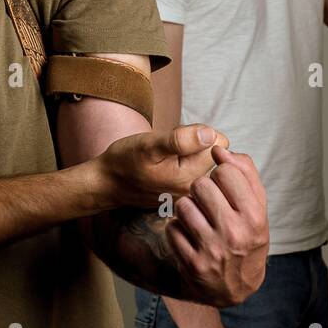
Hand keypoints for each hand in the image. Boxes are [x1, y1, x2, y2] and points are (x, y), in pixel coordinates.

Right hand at [96, 123, 230, 208]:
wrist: (108, 183)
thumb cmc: (125, 161)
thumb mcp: (149, 146)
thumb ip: (180, 140)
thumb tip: (211, 135)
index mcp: (191, 178)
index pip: (219, 143)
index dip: (199, 134)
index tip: (176, 142)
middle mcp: (196, 189)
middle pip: (216, 152)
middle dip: (197, 144)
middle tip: (170, 151)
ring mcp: (191, 193)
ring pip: (207, 159)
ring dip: (191, 153)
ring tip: (167, 159)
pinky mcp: (186, 194)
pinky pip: (198, 169)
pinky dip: (186, 163)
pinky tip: (168, 168)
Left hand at [166, 146, 269, 305]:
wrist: (235, 288)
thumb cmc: (247, 238)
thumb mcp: (257, 208)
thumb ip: (245, 173)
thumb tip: (220, 149)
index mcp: (255, 217)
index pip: (226, 172)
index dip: (221, 173)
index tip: (222, 183)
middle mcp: (234, 234)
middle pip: (201, 185)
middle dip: (201, 188)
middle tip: (207, 200)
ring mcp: (211, 250)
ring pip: (183, 204)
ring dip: (187, 207)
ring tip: (197, 216)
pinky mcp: (191, 264)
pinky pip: (172, 228)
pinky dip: (176, 228)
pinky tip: (188, 234)